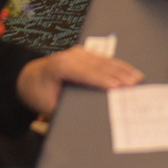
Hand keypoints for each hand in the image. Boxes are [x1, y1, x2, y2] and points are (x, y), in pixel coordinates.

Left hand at [17, 46, 144, 116]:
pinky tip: (129, 70)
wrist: (29, 78)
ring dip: (122, 69)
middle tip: (135, 84)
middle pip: (98, 65)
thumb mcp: (47, 105)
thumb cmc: (38, 93)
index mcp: (59, 67)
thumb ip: (64, 108)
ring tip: (137, 77)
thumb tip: (84, 115)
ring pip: (104, 60)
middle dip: (118, 74)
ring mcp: (78, 52)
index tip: (116, 87)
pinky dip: (118, 65)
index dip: (101, 80)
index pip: (84, 73)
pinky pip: (104, 58)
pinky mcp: (85, 53)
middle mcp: (70, 56)